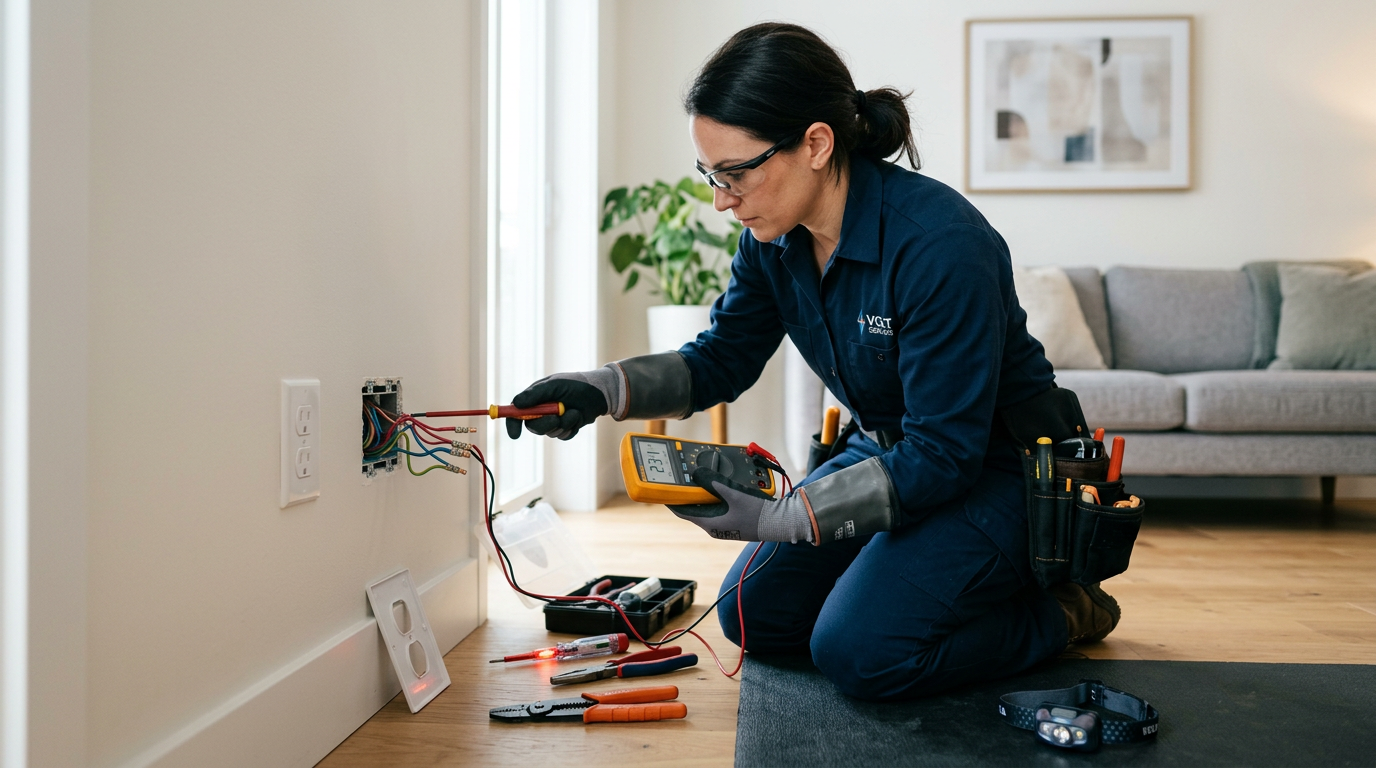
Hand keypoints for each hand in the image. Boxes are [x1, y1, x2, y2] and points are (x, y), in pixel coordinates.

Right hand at [505, 374, 609, 439]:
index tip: (515, 434)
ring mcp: (553, 420)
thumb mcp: (555, 385)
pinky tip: (578, 416)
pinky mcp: (565, 428)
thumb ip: (535, 394)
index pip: (516, 413)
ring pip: (550, 432)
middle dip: (544, 425)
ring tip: (575, 411)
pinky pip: (563, 435)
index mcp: (534, 398)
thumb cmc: (576, 384)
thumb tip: (515, 404)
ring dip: (563, 423)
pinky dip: (571, 427)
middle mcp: (541, 410)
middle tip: (556, 418)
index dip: (512, 424)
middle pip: (533, 426)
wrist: (600, 393)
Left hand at [667, 468, 813, 543]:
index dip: (672, 500)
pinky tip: (721, 484)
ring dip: (704, 493)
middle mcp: (715, 526)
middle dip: (689, 492)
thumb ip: (714, 482)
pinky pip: (719, 507)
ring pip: (707, 506)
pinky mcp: (734, 520)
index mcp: (710, 524)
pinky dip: (717, 496)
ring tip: (701, 477)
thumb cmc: (757, 513)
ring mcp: (725, 524)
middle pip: (694, 507)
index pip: (682, 512)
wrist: (780, 523)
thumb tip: (696, 473)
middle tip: (684, 476)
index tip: (664, 488)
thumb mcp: (733, 494)